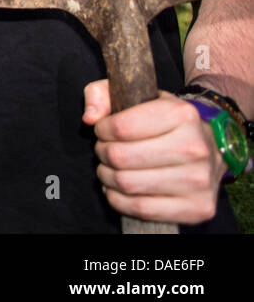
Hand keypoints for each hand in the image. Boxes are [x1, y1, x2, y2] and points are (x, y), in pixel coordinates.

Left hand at [82, 79, 226, 224]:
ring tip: (110, 168)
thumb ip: (102, 93)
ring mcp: (199, 181)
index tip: (103, 130)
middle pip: (121, 157)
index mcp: (182, 115)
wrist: (211, 147)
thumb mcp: (137, 93)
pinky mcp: (198, 207)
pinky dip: (119, 200)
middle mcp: (195, 148)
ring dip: (107, 176)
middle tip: (106, 150)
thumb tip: (90, 118)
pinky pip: (141, 208)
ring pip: (128, 183)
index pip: (121, 127)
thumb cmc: (166, 120)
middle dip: (103, 153)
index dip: (102, 130)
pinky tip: (118, 189)